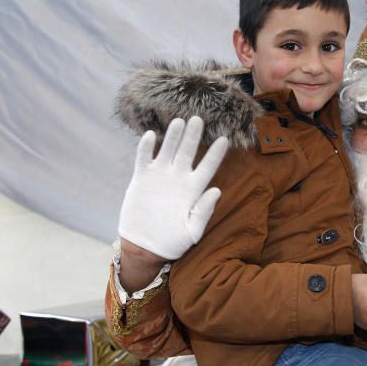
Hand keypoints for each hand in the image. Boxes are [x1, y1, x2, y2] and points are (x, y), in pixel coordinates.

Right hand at [118, 116, 228, 260]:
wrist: (145, 247)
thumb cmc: (173, 242)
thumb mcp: (193, 230)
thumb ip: (204, 211)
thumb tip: (216, 190)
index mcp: (193, 189)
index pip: (208, 167)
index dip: (216, 154)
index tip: (225, 139)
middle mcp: (178, 179)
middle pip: (187, 152)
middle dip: (193, 135)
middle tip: (198, 118)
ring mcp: (160, 177)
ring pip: (167, 150)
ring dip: (172, 136)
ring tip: (179, 122)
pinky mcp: (142, 178)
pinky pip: (144, 158)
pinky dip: (146, 147)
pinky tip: (151, 135)